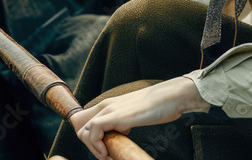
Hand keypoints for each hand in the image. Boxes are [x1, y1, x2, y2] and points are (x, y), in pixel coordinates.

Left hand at [68, 76, 209, 159]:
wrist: (171, 97)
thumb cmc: (159, 107)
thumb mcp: (135, 114)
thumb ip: (124, 120)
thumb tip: (122, 131)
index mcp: (110, 105)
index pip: (86, 120)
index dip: (91, 137)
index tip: (103, 148)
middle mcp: (106, 105)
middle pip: (80, 125)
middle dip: (89, 144)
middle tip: (104, 154)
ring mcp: (109, 109)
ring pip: (83, 130)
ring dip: (92, 148)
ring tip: (106, 156)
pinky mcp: (114, 115)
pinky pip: (92, 131)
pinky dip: (96, 146)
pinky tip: (107, 153)